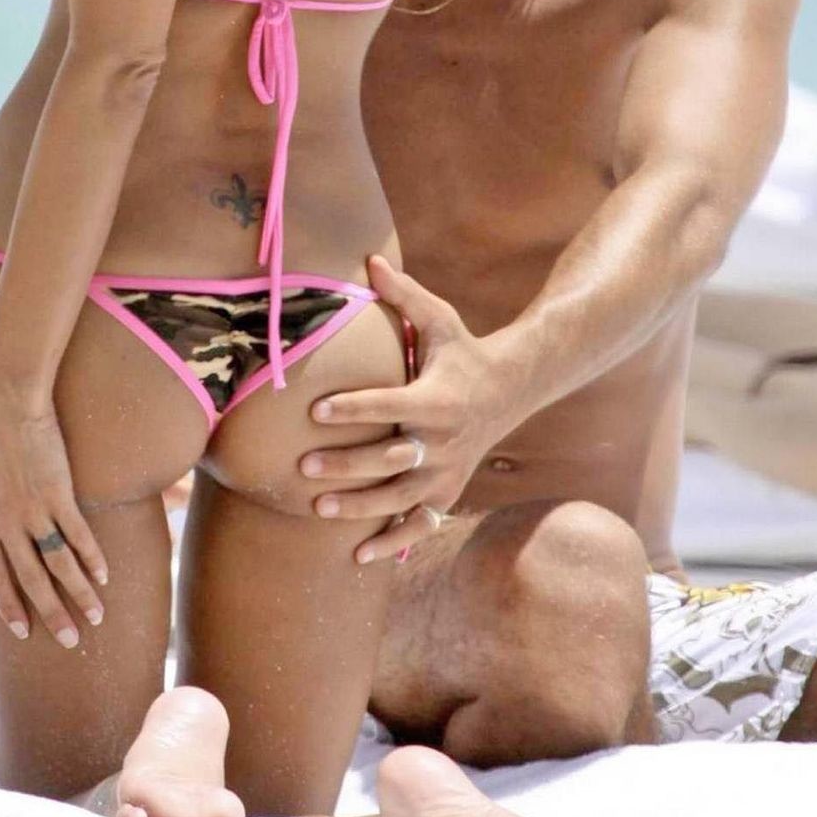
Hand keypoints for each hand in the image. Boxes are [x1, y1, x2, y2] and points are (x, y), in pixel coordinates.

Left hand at [0, 385, 109, 647]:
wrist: (5, 399)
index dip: (8, 604)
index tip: (21, 629)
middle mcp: (6, 523)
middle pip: (29, 579)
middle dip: (48, 613)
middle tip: (67, 640)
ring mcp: (33, 509)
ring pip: (57, 564)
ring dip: (77, 594)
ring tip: (94, 618)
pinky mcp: (57, 492)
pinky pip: (77, 534)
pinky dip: (90, 557)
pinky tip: (103, 575)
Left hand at [303, 256, 512, 564]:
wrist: (513, 389)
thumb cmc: (463, 350)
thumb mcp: (439, 318)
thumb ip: (402, 293)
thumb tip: (368, 259)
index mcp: (436, 397)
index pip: (390, 405)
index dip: (354, 408)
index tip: (316, 411)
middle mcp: (443, 439)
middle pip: (390, 458)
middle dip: (347, 466)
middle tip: (304, 467)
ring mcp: (448, 471)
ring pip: (400, 498)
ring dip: (360, 507)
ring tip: (318, 509)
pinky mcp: (448, 491)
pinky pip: (421, 524)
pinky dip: (394, 544)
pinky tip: (359, 558)